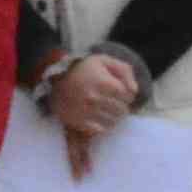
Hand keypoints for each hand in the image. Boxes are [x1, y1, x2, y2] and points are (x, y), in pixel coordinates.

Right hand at [44, 51, 140, 165]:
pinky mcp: (79, 122)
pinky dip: (104, 125)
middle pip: (122, 110)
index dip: (128, 94)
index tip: (122, 92)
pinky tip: (100, 117)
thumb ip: (125, 71)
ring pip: (113, 121)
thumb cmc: (85, 70)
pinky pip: (101, 130)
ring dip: (114, 117)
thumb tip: (135, 90)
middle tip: (115, 102)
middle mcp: (94, 98)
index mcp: (103, 82)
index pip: (128, 95)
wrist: (56, 81)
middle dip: (122, 106)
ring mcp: (86, 112)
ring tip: (109, 110)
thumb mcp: (105, 61)